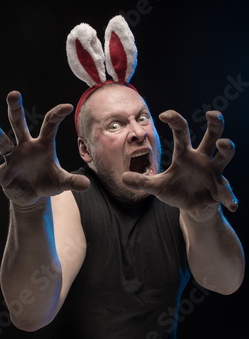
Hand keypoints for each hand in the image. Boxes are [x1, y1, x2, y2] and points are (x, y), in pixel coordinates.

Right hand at [0, 91, 88, 206]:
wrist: (32, 195)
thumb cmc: (47, 181)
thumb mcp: (61, 182)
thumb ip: (72, 182)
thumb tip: (86, 185)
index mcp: (42, 144)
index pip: (49, 125)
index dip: (57, 115)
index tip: (66, 107)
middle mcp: (25, 146)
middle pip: (19, 124)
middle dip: (16, 109)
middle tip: (14, 93)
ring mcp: (12, 158)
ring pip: (3, 141)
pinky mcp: (4, 173)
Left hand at [122, 110, 237, 220]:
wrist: (191, 207)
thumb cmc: (176, 190)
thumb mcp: (157, 186)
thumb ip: (142, 181)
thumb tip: (123, 177)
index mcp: (185, 154)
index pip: (182, 132)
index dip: (175, 121)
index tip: (163, 114)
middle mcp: (202, 159)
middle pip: (211, 136)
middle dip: (215, 124)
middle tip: (213, 113)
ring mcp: (214, 172)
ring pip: (224, 156)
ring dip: (226, 150)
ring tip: (224, 144)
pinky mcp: (220, 189)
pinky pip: (226, 192)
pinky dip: (229, 198)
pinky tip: (232, 204)